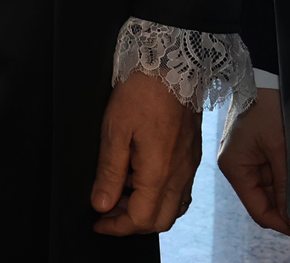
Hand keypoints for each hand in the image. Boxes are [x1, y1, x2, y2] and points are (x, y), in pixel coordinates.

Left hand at [90, 69, 202, 234]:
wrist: (172, 63)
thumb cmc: (142, 91)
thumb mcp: (115, 129)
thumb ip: (109, 171)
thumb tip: (101, 204)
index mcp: (160, 172)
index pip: (141, 220)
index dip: (116, 226)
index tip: (98, 221)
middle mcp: (180, 174)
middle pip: (160, 221)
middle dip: (132, 223)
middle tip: (107, 209)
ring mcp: (189, 165)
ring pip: (173, 207)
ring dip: (147, 209)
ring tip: (122, 192)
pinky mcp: (191, 154)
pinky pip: (180, 189)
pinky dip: (160, 194)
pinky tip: (142, 177)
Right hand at [218, 87, 289, 238]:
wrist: (264, 76)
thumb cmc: (267, 107)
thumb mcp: (280, 148)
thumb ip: (286, 184)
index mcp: (235, 168)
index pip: (259, 211)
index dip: (283, 223)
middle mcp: (237, 168)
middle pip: (264, 202)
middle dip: (288, 210)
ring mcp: (246, 161)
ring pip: (270, 191)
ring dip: (288, 195)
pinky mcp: (255, 153)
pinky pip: (271, 177)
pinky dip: (286, 182)